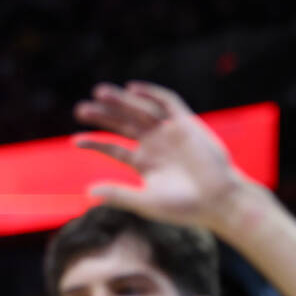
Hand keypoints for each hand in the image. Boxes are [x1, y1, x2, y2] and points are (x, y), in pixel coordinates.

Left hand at [73, 81, 251, 232]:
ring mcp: (170, 132)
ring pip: (140, 110)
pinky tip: (132, 88)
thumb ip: (119, 195)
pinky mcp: (186, 123)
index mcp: (145, 163)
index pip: (114, 148)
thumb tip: (87, 191)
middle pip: (123, 124)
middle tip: (81, 109)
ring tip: (100, 93)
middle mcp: (155, 144)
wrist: (219, 201)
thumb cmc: (185, 207)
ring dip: (121, 100)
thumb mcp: (147, 201)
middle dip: (103, 115)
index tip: (76, 140)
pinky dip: (151, 93)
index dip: (95, 142)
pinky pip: (167, 102)